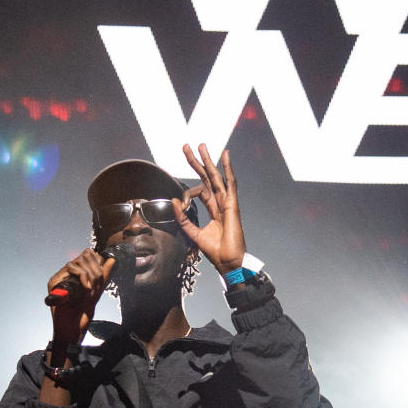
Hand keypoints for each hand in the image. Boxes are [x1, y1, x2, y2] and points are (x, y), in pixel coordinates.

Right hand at [46, 248, 112, 341]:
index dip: (96, 260)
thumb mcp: (97, 290)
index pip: (85, 255)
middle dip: (93, 268)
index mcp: (73, 275)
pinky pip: (70, 269)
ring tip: (90, 288)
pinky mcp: (54, 283)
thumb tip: (112, 260)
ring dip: (88, 274)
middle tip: (96, 283)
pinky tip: (86, 288)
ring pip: (76, 262)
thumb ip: (103, 275)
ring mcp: (58, 279)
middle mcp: (64, 275)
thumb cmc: (84, 311)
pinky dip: (82, 276)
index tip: (102, 270)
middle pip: (81, 257)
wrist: (74, 326)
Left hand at [174, 144, 246, 272]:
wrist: (228, 262)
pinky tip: (225, 156)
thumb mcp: (193, 233)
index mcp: (213, 210)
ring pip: (217, 176)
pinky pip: (230, 183)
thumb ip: (183, 217)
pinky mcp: (232, 205)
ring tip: (202, 145)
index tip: (181, 202)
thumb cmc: (216, 251)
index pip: (201, 191)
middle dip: (198, 162)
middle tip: (189, 146)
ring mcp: (227, 203)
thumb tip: (174, 200)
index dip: (188, 193)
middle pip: (208, 178)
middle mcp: (221, 203)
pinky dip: (228, 168)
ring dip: (209, 160)